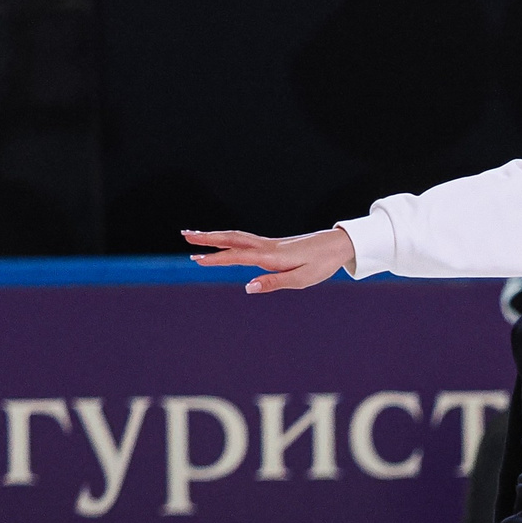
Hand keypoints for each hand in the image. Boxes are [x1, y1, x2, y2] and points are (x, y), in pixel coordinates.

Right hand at [183, 227, 354, 294]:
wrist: (337, 245)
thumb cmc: (321, 264)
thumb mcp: (301, 279)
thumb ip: (274, 283)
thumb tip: (247, 287)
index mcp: (271, 256)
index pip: (238, 256)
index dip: (216, 259)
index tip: (196, 260)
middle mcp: (266, 247)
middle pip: (231, 239)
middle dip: (207, 238)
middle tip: (184, 235)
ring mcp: (268, 244)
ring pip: (236, 237)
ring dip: (214, 236)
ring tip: (194, 235)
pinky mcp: (272, 245)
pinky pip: (245, 240)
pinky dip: (228, 239)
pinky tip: (221, 243)